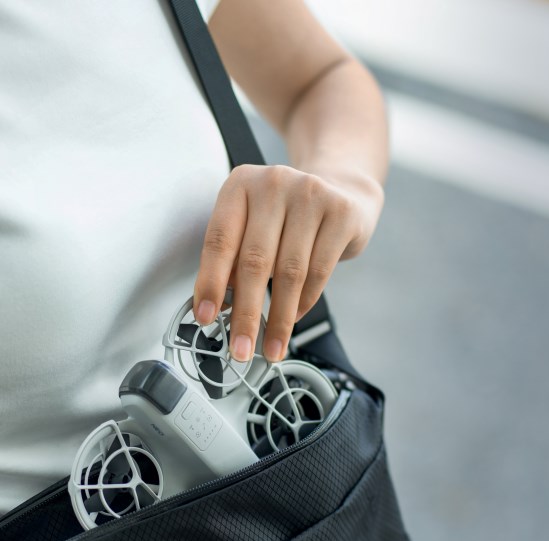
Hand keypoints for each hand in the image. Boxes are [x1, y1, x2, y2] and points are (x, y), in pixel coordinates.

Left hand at [191, 164, 383, 362]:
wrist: (342, 192)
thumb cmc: (286, 218)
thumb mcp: (253, 228)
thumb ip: (234, 260)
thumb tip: (218, 309)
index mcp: (239, 185)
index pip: (219, 241)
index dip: (211, 284)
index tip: (206, 319)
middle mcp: (273, 183)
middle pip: (255, 260)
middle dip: (246, 313)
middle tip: (240, 349)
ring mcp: (310, 193)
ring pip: (289, 271)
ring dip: (278, 318)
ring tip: (271, 346)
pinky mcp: (340, 212)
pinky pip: (319, 270)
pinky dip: (304, 302)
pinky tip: (294, 317)